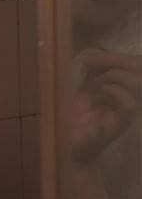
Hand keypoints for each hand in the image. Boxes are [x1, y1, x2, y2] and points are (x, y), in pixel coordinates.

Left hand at [70, 49, 141, 165]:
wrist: (65, 144)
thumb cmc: (72, 118)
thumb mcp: (82, 89)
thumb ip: (91, 73)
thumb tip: (93, 55)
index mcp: (122, 89)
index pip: (136, 66)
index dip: (119, 57)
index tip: (94, 57)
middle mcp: (129, 99)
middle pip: (141, 70)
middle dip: (119, 61)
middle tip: (96, 66)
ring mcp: (127, 112)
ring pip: (139, 83)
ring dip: (117, 76)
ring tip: (99, 82)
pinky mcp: (120, 124)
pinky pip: (129, 104)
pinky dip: (116, 92)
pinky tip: (102, 91)